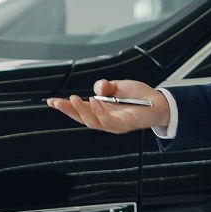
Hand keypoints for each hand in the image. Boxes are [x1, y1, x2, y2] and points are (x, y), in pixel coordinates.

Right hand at [47, 79, 170, 133]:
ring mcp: (113, 124)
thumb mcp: (119, 86)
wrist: (159, 103)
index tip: (51, 101)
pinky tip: (94, 101)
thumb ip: (106, 86)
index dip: (65, 107)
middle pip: (82, 118)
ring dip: (81, 111)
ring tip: (73, 99)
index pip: (79, 111)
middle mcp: (105, 119)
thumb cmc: (139, 96)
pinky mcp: (122, 125)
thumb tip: (97, 88)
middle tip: (57, 102)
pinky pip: (107, 120)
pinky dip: (99, 111)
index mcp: (101, 110)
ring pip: (92, 122)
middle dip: (68, 111)